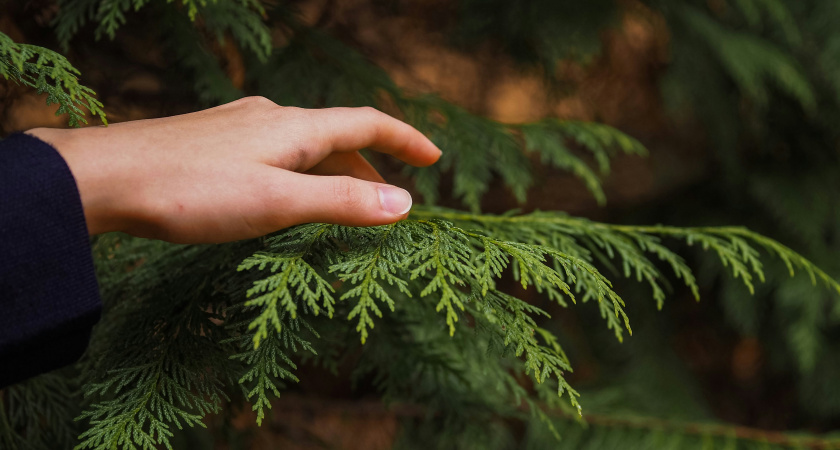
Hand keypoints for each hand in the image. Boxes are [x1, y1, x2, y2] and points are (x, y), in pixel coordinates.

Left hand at [26, 97, 440, 243]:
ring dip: (333, 171)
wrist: (106, 178)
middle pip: (337, 135)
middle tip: (390, 198)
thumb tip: (405, 203)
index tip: (435, 157)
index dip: (405, 138)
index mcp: (295, 127)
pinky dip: (298, 172)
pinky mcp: (213, 142)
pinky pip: (274, 152)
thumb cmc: (192, 191)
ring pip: (303, 145)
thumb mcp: (279, 203)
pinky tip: (282, 194)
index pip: (367, 122)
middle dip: (370, 164)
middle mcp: (270, 118)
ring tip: (342, 202)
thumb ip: (343, 202)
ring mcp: (239, 128)